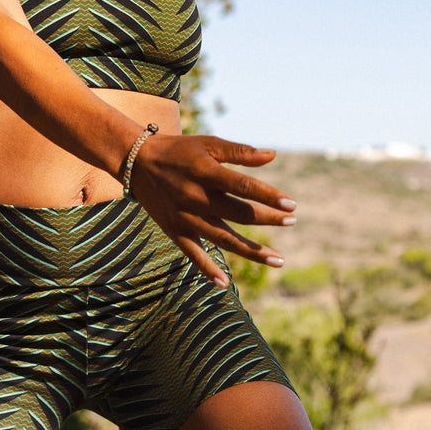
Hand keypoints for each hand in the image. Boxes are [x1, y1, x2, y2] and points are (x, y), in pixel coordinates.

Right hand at [128, 136, 296, 284]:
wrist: (137, 163)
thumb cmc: (179, 150)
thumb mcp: (208, 144)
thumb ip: (239, 152)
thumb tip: (272, 156)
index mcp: (205, 172)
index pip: (243, 187)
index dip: (269, 196)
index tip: (292, 205)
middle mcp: (195, 197)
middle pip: (238, 214)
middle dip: (268, 219)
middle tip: (292, 221)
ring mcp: (185, 217)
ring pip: (223, 239)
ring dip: (252, 251)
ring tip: (279, 260)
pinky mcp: (174, 231)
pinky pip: (193, 254)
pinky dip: (207, 270)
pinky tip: (225, 285)